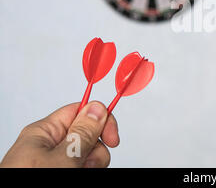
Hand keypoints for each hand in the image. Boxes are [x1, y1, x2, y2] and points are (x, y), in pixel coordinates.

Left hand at [0, 101, 118, 167]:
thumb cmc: (30, 186)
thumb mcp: (62, 159)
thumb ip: (82, 133)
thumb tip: (97, 108)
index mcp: (44, 133)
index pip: (79, 111)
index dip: (100, 120)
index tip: (112, 138)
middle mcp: (48, 147)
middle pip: (88, 136)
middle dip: (96, 152)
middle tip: (87, 166)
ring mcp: (54, 164)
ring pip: (88, 157)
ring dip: (92, 166)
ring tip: (80, 174)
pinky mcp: (61, 173)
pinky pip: (82, 168)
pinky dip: (86, 171)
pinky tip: (81, 175)